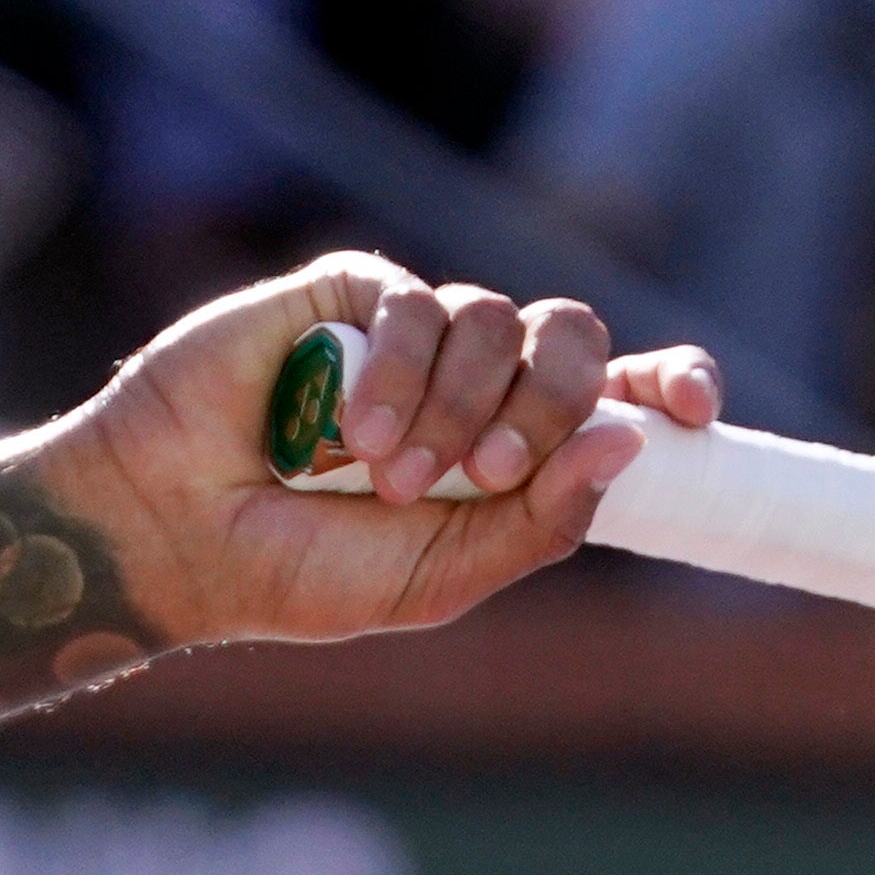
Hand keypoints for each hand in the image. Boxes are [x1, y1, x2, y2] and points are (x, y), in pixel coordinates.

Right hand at [33, 253, 729, 650]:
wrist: (178, 536)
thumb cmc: (300, 571)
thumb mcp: (439, 577)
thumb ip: (537, 522)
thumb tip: (631, 443)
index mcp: (513, 451)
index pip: (618, 396)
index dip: (668, 384)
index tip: (696, 408)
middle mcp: (474, 383)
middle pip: (573, 339)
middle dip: (552, 403)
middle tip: (487, 475)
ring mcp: (415, 335)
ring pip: (500, 319)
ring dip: (459, 407)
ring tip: (393, 479)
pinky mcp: (352, 296)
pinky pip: (418, 302)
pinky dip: (400, 376)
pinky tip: (351, 437)